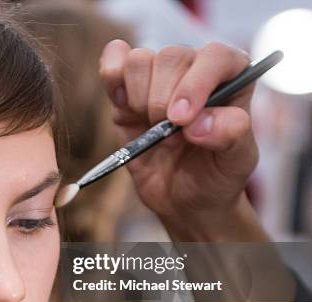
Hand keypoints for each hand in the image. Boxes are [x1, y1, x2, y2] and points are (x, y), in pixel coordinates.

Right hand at [99, 40, 257, 231]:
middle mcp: (193, 69)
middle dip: (163, 100)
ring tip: (152, 127)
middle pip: (170, 57)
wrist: (183, 198)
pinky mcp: (126, 92)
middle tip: (170, 135)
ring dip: (140, 98)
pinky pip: (113, 65)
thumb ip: (231, 135)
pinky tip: (124, 106)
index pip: (215, 56)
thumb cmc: (216, 173)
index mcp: (231, 77)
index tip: (181, 120)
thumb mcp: (238, 161)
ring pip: (138, 61)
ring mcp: (157, 79)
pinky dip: (112, 78)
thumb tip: (198, 123)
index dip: (196, 83)